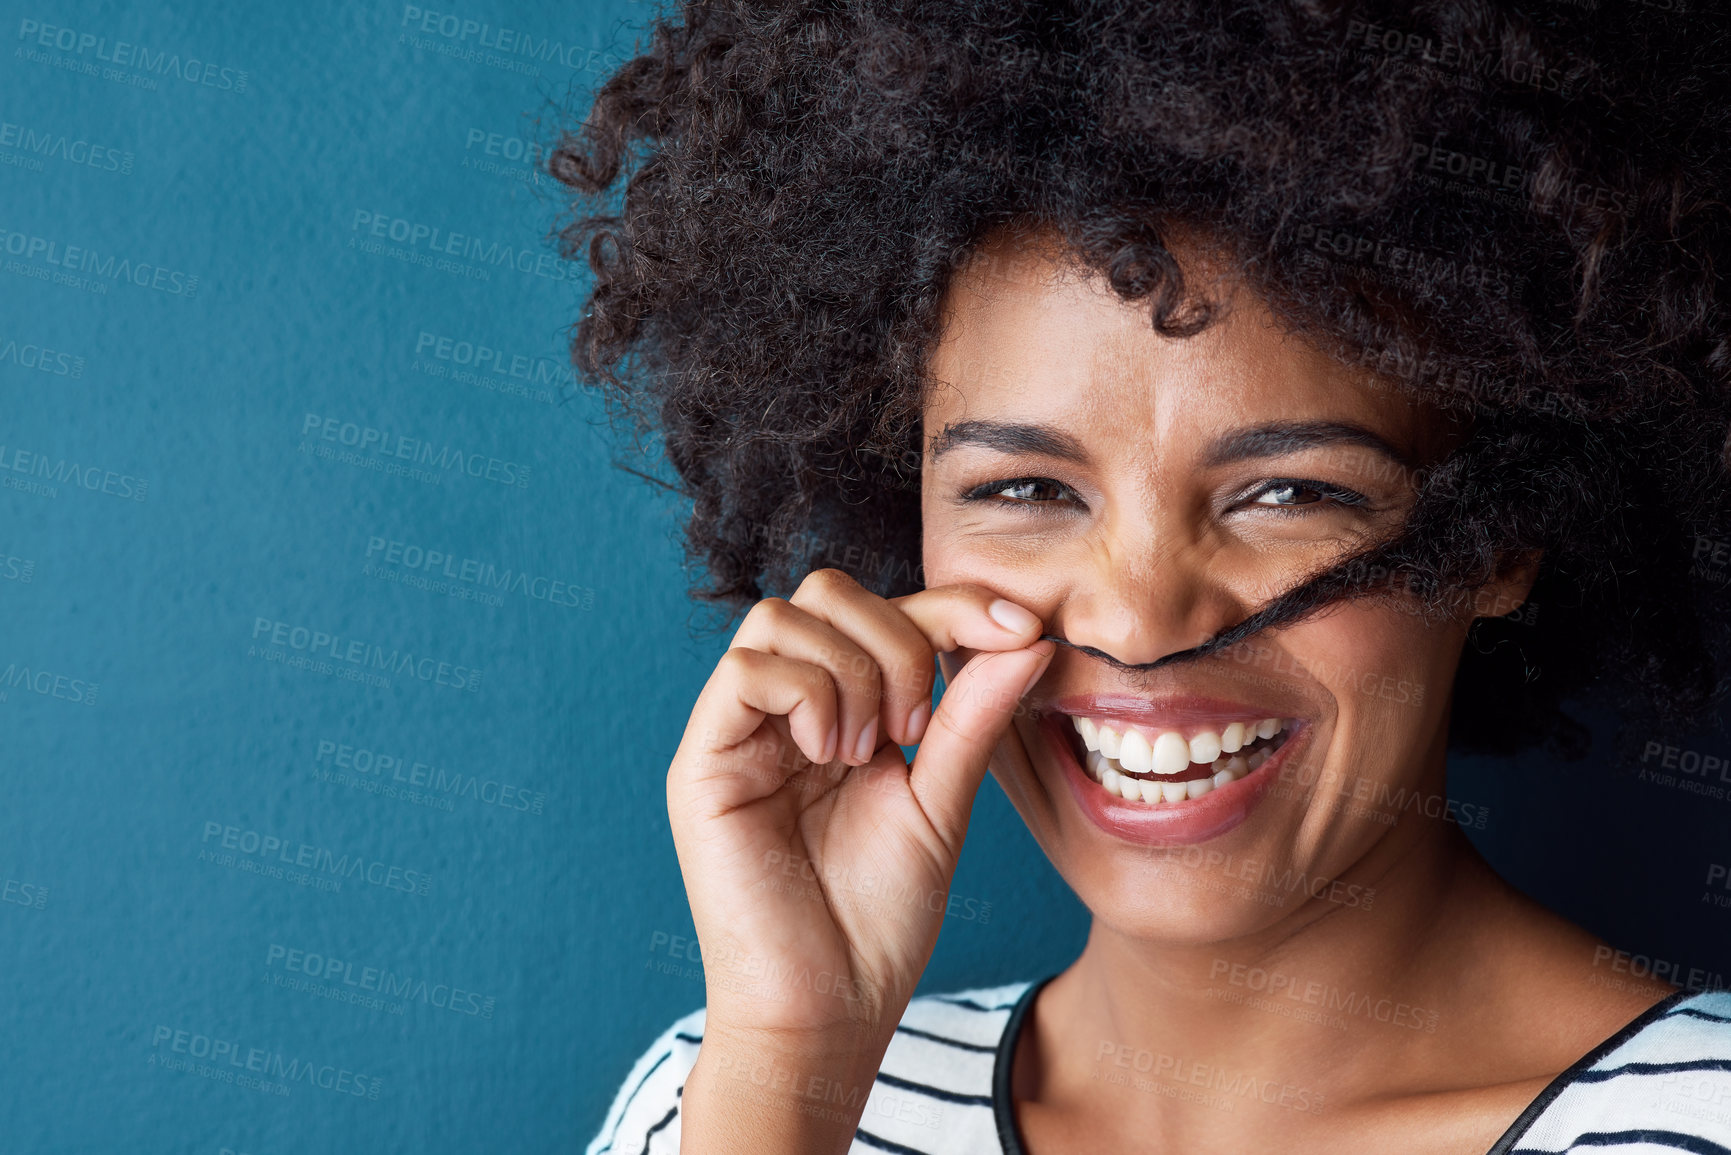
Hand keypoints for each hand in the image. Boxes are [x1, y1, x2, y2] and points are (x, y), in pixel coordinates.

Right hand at [667, 569, 1051, 1045]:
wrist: (829, 1011)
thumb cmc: (877, 922)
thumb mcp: (942, 802)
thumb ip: (973, 717)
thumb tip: (1031, 636)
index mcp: (839, 713)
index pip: (885, 611)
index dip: (952, 604)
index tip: (1019, 629)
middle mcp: (783, 711)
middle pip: (827, 590)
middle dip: (898, 640)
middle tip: (916, 729)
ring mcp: (738, 733)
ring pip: (783, 616)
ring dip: (852, 673)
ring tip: (869, 753)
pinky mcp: (703, 764)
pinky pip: (745, 669)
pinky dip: (806, 693)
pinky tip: (831, 755)